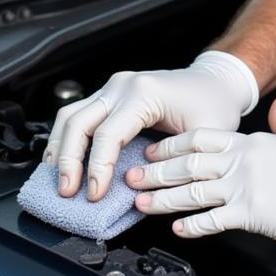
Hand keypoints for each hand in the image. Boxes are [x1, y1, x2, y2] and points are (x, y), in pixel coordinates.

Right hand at [44, 50, 258, 199]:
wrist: (217, 81)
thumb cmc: (214, 105)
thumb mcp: (204, 137)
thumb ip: (176, 164)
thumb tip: (145, 193)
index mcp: (144, 93)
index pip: (107, 133)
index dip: (97, 168)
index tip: (94, 194)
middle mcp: (122, 86)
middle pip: (78, 122)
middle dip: (68, 160)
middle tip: (67, 192)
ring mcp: (113, 88)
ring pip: (70, 116)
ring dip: (60, 149)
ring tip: (58, 180)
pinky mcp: (110, 95)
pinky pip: (79, 115)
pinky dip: (68, 140)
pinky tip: (64, 162)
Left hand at [127, 96, 275, 242]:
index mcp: (248, 142)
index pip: (199, 137)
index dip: (172, 144)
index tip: (152, 150)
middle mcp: (241, 162)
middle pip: (188, 163)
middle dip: (155, 169)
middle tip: (132, 174)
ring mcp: (245, 187)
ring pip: (193, 190)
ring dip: (163, 197)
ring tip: (142, 202)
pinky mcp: (253, 213)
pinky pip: (215, 219)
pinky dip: (193, 225)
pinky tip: (178, 228)